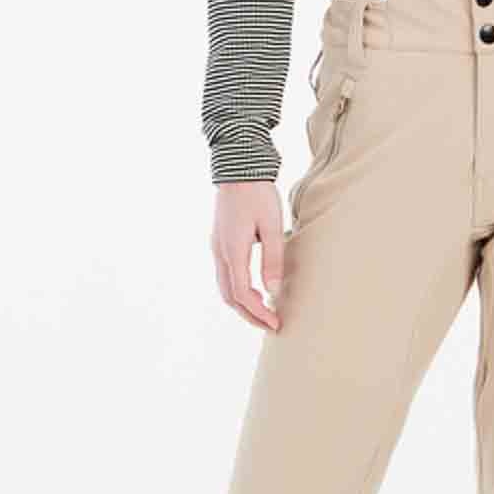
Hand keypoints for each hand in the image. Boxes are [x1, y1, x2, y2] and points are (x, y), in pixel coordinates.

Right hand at [211, 180, 285, 331]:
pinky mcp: (220, 241)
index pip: (243, 294)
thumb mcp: (271, 226)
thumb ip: (272, 259)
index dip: (259, 313)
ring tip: (264, 312)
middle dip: (249, 315)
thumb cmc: (258, 194)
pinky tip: (255, 290)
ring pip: (225, 287)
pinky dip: (238, 290)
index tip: (276, 323)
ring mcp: (217, 247)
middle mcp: (220, 252)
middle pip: (230, 297)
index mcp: (232, 251)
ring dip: (242, 304)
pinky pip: (225, 275)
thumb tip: (273, 291)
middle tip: (270, 325)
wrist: (238, 168)